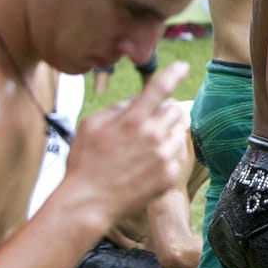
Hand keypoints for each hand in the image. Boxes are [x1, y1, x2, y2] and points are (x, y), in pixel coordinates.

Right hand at [63, 61, 189, 225]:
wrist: (90, 201)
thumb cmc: (85, 162)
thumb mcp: (91, 124)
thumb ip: (117, 108)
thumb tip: (136, 102)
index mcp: (133, 119)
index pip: (160, 87)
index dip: (174, 73)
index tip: (183, 66)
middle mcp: (153, 136)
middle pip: (176, 109)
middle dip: (165, 110)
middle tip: (150, 120)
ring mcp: (164, 157)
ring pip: (180, 131)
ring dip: (168, 132)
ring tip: (148, 144)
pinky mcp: (170, 175)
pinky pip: (178, 154)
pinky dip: (168, 153)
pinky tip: (150, 162)